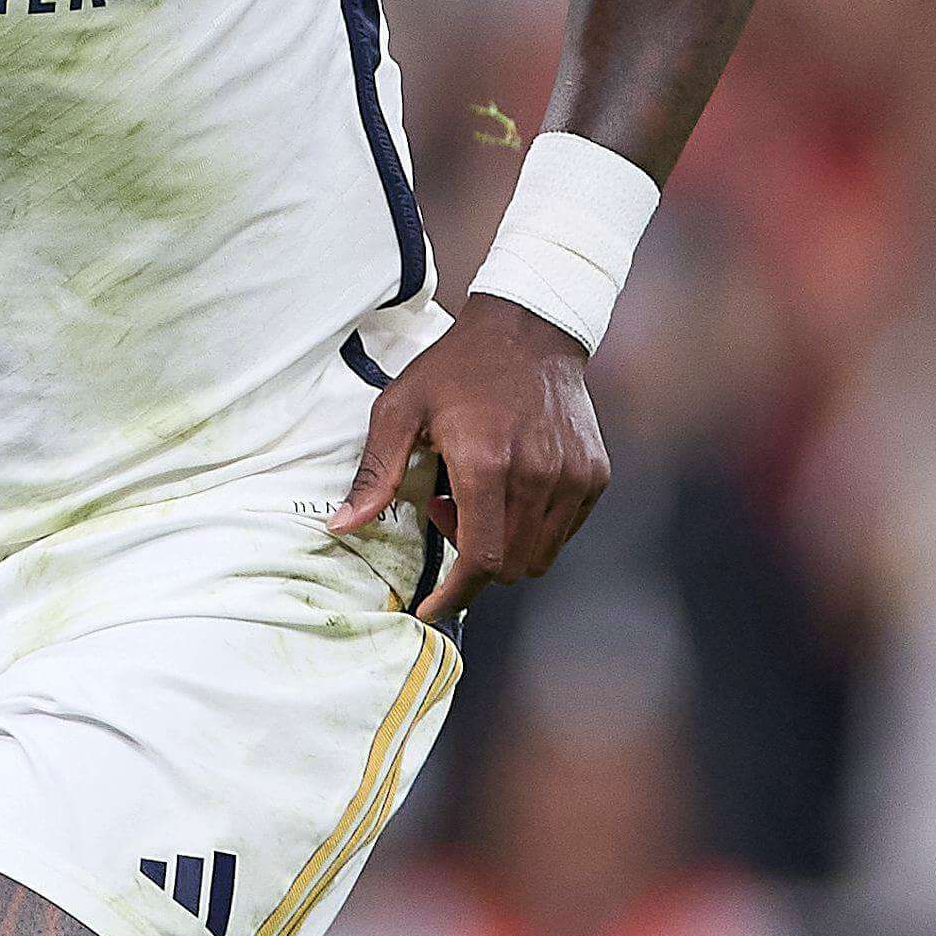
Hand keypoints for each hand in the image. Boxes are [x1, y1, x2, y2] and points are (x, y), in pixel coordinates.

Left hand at [325, 295, 608, 623]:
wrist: (529, 328)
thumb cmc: (457, 367)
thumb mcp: (401, 407)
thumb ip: (375, 473)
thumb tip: (342, 526)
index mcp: (486, 464)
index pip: (480, 561)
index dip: (454, 596)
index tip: (431, 607)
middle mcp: (537, 476)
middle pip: (508, 567)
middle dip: (471, 560)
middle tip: (447, 507)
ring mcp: (572, 478)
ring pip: (538, 556)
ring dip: (503, 545)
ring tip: (478, 493)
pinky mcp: (594, 475)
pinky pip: (562, 531)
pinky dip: (533, 527)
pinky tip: (510, 485)